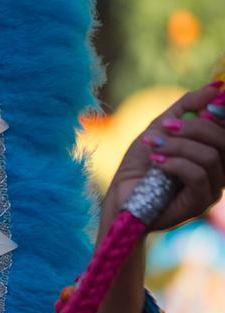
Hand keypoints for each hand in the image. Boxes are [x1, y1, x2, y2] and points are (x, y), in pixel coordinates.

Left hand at [103, 84, 224, 232]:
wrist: (121, 198)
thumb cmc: (141, 165)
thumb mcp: (161, 128)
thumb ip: (187, 107)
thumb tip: (216, 87)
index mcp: (215, 150)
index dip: (219, 113)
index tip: (199, 108)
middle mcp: (220, 168)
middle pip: (222, 138)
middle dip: (193, 128)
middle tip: (165, 127)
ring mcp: (213, 187)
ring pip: (209, 156)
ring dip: (177, 146)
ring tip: (154, 146)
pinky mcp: (200, 202)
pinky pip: (198, 175)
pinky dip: (175, 163)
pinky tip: (156, 163)